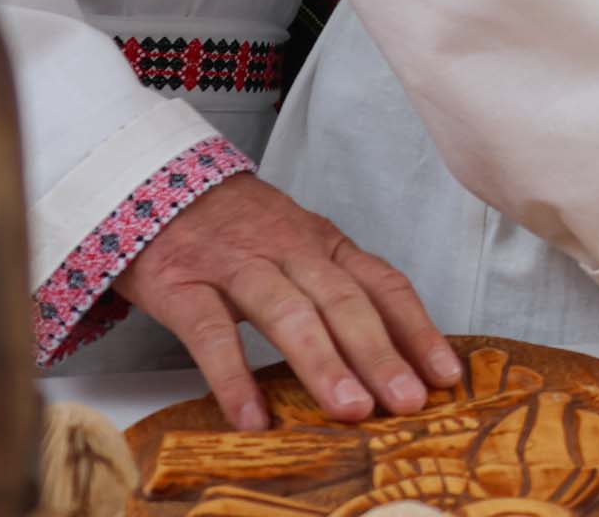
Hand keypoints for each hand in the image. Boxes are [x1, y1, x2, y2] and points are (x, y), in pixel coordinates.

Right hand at [115, 173, 460, 431]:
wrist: (151, 182)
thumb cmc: (234, 228)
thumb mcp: (297, 245)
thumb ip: (335, 287)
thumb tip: (388, 351)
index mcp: (324, 245)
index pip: (384, 285)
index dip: (418, 330)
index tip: (446, 373)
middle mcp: (290, 252)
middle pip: (346, 302)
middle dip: (382, 354)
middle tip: (408, 400)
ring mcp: (237, 266)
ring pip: (290, 313)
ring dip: (324, 363)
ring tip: (350, 410)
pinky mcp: (184, 285)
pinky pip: (211, 333)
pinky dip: (233, 377)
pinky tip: (253, 417)